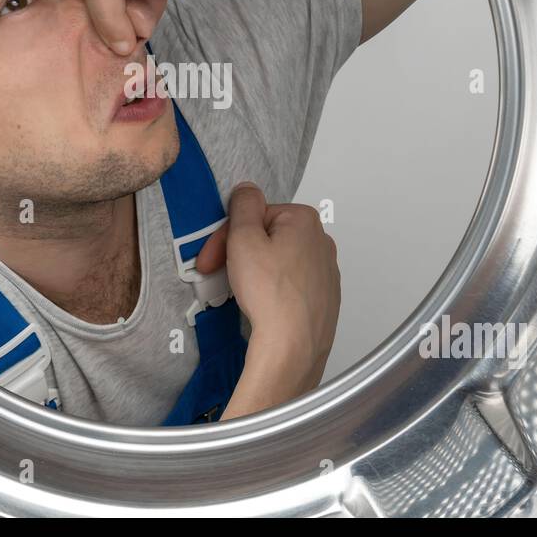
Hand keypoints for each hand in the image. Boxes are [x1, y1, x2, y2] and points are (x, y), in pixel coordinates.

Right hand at [195, 182, 340, 418]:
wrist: (292, 346)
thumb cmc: (269, 294)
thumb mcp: (243, 238)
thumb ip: (243, 205)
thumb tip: (247, 190)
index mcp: (303, 220)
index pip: (253, 216)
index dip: (225, 236)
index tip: (210, 258)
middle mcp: (321, 242)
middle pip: (268, 237)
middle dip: (240, 253)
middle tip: (219, 275)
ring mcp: (326, 272)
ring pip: (280, 261)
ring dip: (256, 271)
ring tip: (241, 293)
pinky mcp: (325, 299)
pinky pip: (292, 285)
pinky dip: (274, 291)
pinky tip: (262, 306)